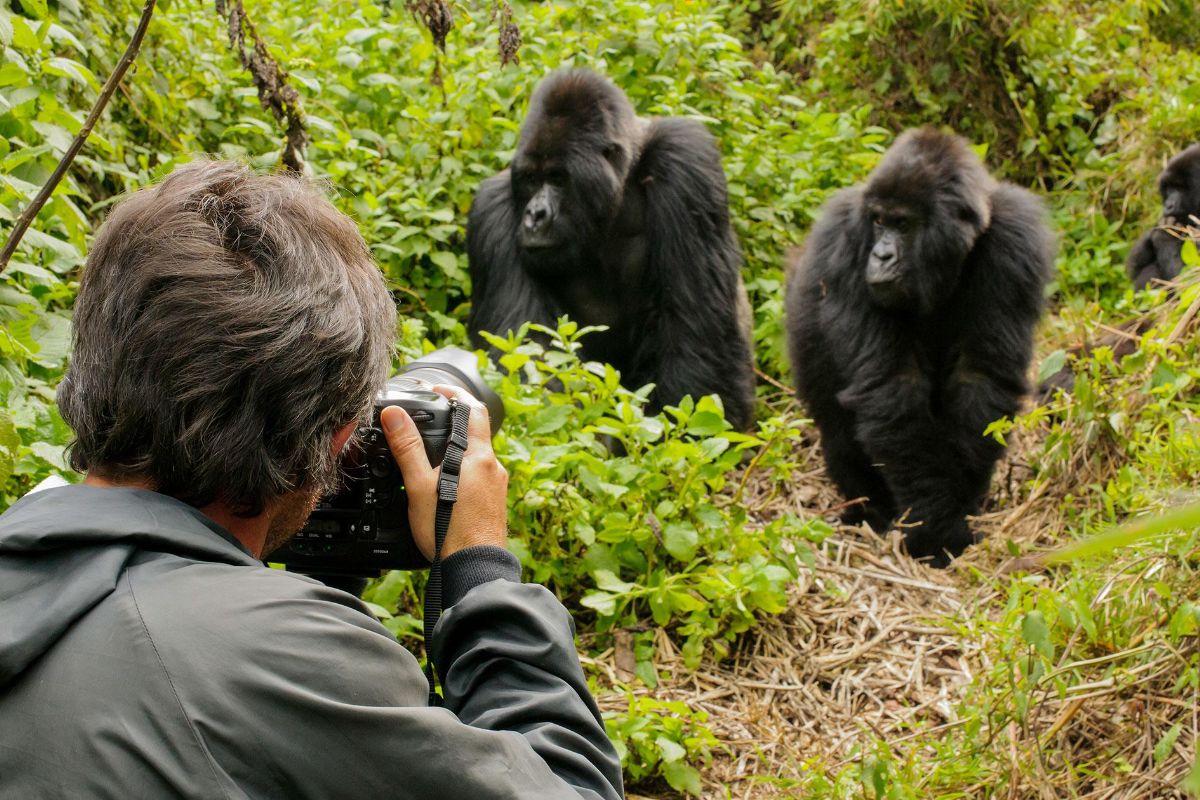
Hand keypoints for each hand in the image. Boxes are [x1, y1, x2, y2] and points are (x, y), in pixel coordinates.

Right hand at [380, 386, 507, 560]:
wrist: (474, 569)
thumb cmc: (449, 531)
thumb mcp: (420, 486)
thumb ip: (408, 448)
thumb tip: (395, 415)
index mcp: (479, 456)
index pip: (473, 409)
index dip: (455, 394)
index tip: (437, 390)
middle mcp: (494, 468)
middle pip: (475, 434)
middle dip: (451, 426)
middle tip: (428, 423)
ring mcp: (496, 487)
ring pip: (475, 458)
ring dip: (456, 452)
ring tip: (430, 457)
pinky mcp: (494, 504)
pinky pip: (478, 479)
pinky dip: (461, 474)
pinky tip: (445, 487)